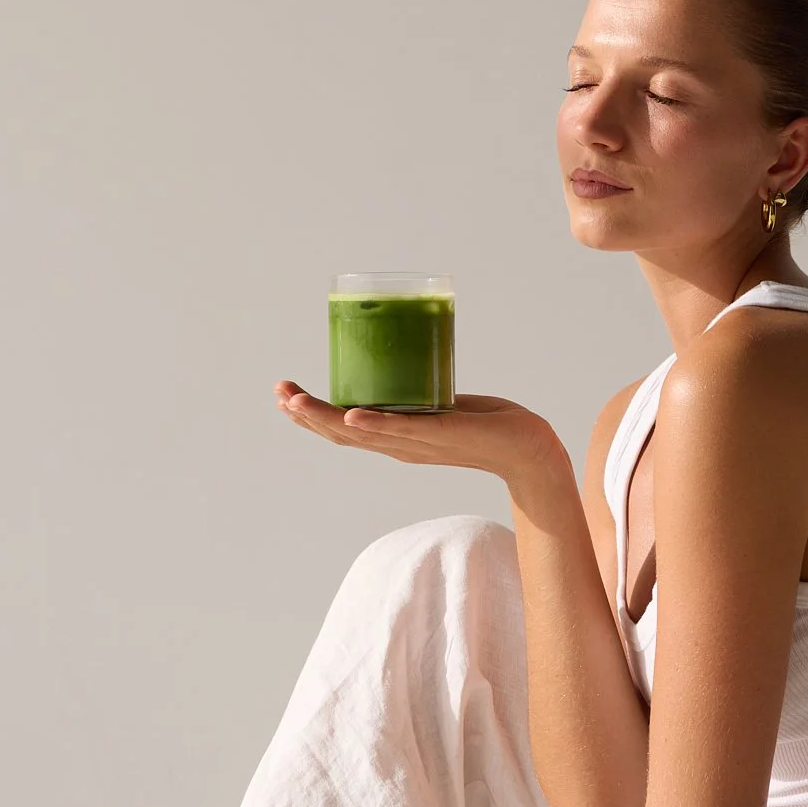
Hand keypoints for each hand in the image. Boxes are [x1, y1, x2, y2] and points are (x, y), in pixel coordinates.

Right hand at [273, 380, 566, 489]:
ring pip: (361, 434)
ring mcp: (417, 443)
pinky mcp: (440, 434)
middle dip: (306, 415)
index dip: (310, 417)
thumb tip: (405, 358)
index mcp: (395, 440)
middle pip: (339, 436)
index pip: (341, 432)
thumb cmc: (489, 426)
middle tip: (280, 393)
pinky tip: (350, 416)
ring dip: (326, 418)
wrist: (528, 448)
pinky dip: (374, 424)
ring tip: (297, 400)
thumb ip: (421, 395)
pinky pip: (401, 430)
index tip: (285, 396)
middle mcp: (400, 447)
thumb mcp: (442, 406)